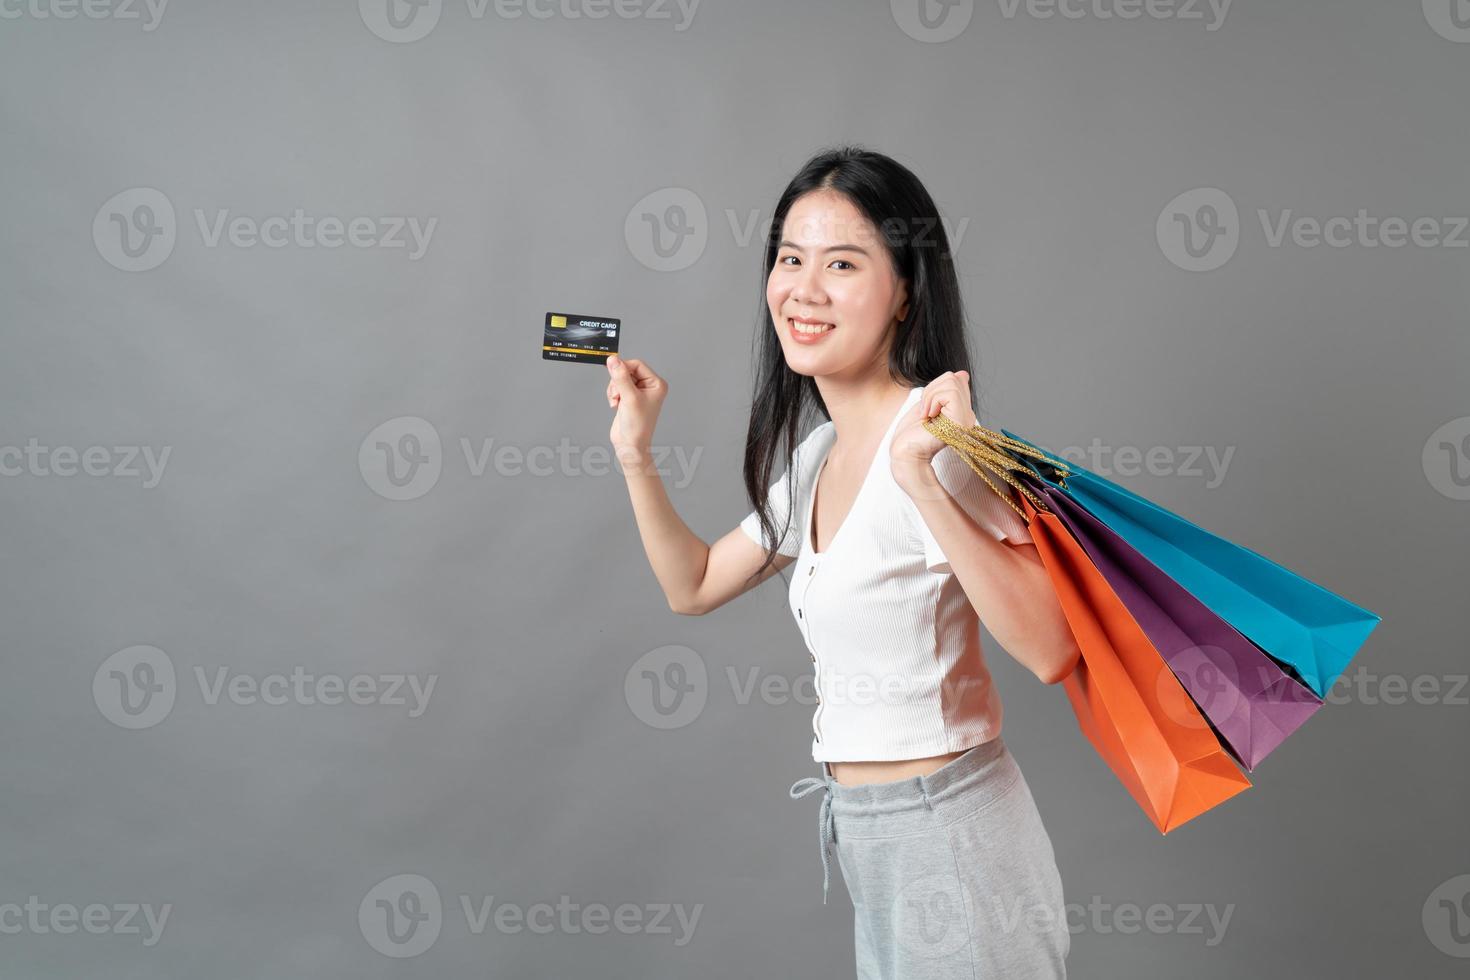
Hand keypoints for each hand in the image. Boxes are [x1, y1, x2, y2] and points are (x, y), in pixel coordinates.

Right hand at [606, 355, 666, 468]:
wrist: (630, 445)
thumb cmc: (637, 426)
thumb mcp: (629, 398)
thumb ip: (621, 377)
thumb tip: (613, 360)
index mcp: (656, 384)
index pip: (637, 364)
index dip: (623, 368)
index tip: (613, 373)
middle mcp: (649, 386)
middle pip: (627, 370)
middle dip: (618, 381)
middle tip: (618, 395)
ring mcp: (638, 392)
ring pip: (620, 378)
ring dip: (614, 389)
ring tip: (617, 401)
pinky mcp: (629, 398)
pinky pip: (617, 387)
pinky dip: (613, 394)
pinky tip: (616, 405)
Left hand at [890, 371, 974, 490]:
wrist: (905, 453)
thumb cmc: (911, 434)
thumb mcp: (926, 405)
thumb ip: (943, 391)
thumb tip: (962, 374)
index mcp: (960, 411)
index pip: (956, 379)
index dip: (935, 387)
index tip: (926, 408)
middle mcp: (967, 415)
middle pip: (954, 377)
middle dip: (931, 389)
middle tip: (924, 411)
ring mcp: (965, 418)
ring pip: (952, 382)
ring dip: (930, 396)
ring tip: (926, 414)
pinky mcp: (961, 421)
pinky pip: (950, 393)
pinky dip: (932, 401)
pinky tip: (928, 417)